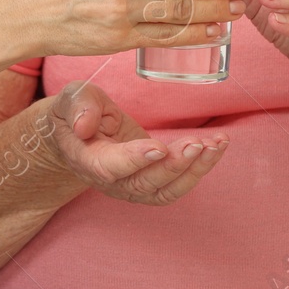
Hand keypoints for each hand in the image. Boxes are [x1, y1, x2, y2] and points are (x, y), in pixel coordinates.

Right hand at [41, 82, 227, 204]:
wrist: (78, 132)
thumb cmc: (75, 112)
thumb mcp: (71, 98)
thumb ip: (78, 107)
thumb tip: (84, 124)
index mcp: (88, 160)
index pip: (111, 167)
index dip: (135, 159)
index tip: (158, 147)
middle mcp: (112, 181)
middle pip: (146, 184)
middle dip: (174, 165)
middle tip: (196, 143)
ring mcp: (133, 186)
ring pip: (167, 190)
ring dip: (195, 170)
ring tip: (216, 145)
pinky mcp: (152, 182)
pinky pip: (178, 184)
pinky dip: (200, 168)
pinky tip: (216, 146)